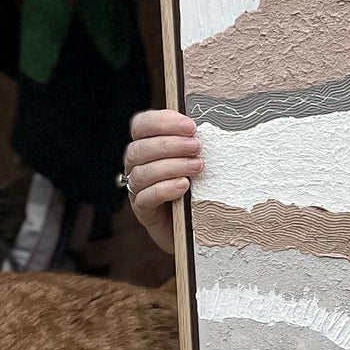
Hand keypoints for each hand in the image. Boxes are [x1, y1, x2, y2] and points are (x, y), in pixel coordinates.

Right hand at [124, 108, 201, 253]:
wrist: (199, 227)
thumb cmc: (200, 188)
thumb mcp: (200, 160)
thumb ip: (196, 142)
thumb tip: (211, 123)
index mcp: (148, 146)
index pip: (142, 125)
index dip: (162, 122)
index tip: (190, 126)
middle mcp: (137, 166)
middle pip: (140, 148)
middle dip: (170, 144)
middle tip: (197, 147)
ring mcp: (138, 189)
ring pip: (142, 173)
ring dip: (171, 166)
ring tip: (197, 167)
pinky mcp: (144, 211)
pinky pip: (146, 198)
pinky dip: (164, 189)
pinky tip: (183, 186)